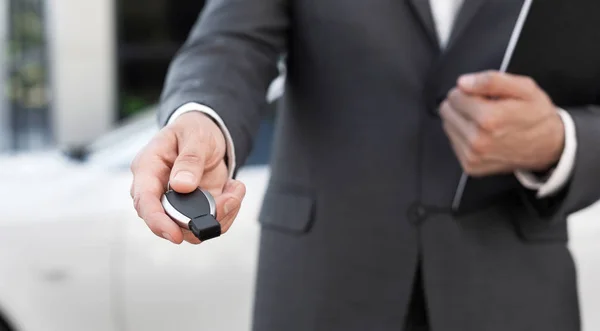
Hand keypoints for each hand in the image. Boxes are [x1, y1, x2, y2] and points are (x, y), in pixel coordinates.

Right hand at [130, 112, 245, 243]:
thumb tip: (181, 186)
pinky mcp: (195, 209)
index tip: (175, 235)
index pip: (144, 201)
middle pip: (168, 222)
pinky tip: (234, 189)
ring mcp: (176, 203)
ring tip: (235, 190)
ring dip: (219, 215)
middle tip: (229, 200)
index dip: (157, 221)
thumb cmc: (194, 130)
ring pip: (191, 228)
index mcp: (148, 168)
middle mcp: (158, 191)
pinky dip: (227, 212)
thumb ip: (189, 159)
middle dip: (200, 219)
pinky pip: (209, 222)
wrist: (208, 133)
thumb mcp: (195, 136)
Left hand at [440, 70, 564, 176]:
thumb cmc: (536, 115)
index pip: (455, 96)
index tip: (483, 96)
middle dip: (462, 105)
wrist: (549, 146)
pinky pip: (453, 143)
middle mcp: (477, 140)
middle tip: (484, 107)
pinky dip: (464, 136)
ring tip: (485, 121)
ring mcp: (472, 156)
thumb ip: (491, 80)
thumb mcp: (523, 87)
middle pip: (447, 111)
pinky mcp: (470, 166)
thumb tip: (462, 83)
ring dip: (462, 120)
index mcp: (489, 118)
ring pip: (448, 126)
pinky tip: (482, 134)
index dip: (468, 91)